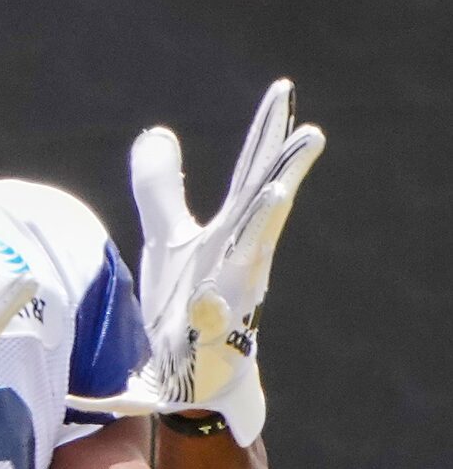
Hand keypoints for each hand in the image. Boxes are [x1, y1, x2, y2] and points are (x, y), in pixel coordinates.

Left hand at [76, 79, 323, 445]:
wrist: (192, 379)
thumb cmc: (186, 302)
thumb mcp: (170, 239)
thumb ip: (162, 188)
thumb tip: (157, 131)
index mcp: (232, 232)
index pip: (251, 174)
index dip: (266, 133)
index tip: (283, 89)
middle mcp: (239, 260)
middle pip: (263, 208)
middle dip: (285, 171)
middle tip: (311, 133)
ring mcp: (230, 300)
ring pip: (251, 261)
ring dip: (263, 227)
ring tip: (276, 190)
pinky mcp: (211, 342)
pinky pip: (213, 325)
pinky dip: (213, 312)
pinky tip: (209, 299)